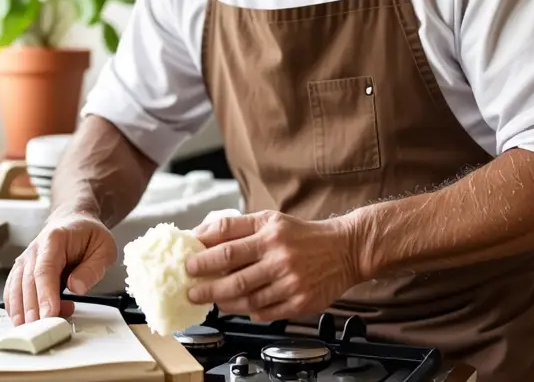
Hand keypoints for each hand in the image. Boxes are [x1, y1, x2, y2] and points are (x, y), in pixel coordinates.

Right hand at [4, 213, 115, 324]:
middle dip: (32, 309)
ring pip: (15, 288)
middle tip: (40, 330)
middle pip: (27, 282)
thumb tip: (76, 287)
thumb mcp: (104, 248)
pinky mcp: (21, 271)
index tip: (49, 314)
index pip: (45, 270)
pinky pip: (12, 291)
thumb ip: (93, 268)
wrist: (74, 221)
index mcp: (54, 240)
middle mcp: (34, 250)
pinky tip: (24, 321)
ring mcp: (25, 260)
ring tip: (31, 330)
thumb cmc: (89, 235)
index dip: (45, 294)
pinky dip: (15, 308)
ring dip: (21, 311)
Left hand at [184, 210, 363, 321]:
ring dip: (225, 303)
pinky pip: (266, 313)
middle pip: (235, 279)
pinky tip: (241, 307)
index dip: (204, 257)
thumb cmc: (302, 235)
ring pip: (248, 300)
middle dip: (208, 288)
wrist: (345, 250)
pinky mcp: (300, 302)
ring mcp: (291, 283)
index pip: (228, 247)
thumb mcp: (270, 220)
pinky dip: (249, 312)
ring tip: (214, 301)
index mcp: (270, 235)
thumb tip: (200, 235)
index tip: (189, 265)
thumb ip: (235, 227)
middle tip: (192, 291)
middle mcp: (280, 259)